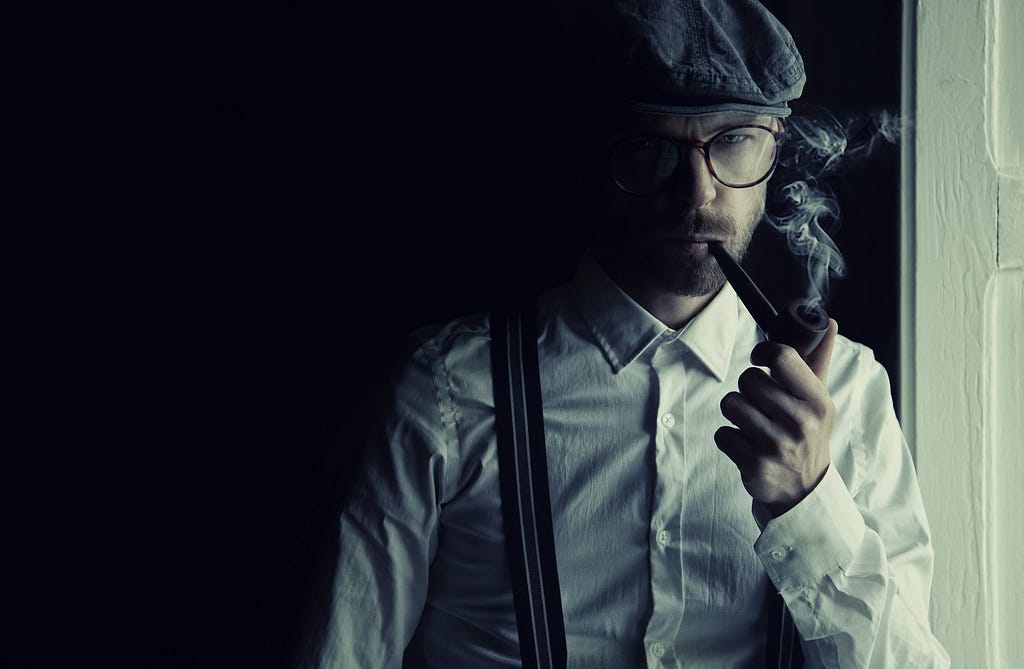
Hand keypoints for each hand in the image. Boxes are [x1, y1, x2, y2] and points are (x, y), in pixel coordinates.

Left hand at [714, 319, 838, 516]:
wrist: (803, 490)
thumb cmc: (807, 435)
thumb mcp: (818, 400)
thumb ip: (818, 360)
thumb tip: (828, 322)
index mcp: (817, 401)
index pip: (783, 357)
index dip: (763, 352)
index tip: (759, 358)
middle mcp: (800, 422)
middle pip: (748, 379)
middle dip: (748, 388)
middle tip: (760, 403)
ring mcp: (776, 445)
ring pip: (730, 404)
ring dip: (736, 412)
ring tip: (752, 423)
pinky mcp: (754, 464)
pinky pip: (722, 434)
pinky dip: (729, 438)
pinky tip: (747, 445)